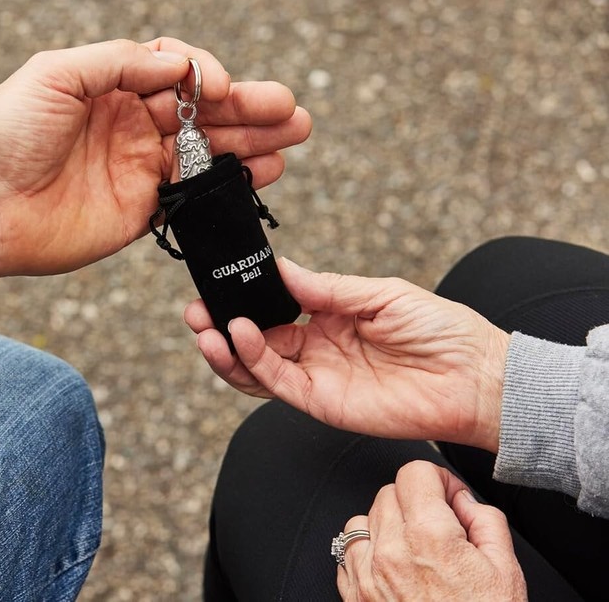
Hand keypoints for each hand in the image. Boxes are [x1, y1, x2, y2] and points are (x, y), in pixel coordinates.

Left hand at [0, 37, 310, 287]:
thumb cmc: (1, 133)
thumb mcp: (54, 74)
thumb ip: (118, 63)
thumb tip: (177, 65)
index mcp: (109, 86)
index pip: (175, 72)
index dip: (204, 77)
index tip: (218, 89)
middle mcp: (128, 124)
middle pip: (202, 111)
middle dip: (250, 107)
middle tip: (291, 110)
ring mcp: (136, 168)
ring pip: (208, 151)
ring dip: (252, 143)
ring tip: (292, 136)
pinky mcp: (138, 210)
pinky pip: (194, 195)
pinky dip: (230, 184)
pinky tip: (261, 174)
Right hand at [185, 258, 510, 451]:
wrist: (477, 378)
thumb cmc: (441, 331)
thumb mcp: (379, 294)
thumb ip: (325, 287)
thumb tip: (279, 268)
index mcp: (328, 318)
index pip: (272, 307)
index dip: (242, 298)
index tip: (217, 281)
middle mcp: (315, 348)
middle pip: (254, 338)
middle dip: (220, 324)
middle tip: (195, 311)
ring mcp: (316, 377)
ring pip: (256, 366)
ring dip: (227, 349)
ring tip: (206, 328)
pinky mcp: (323, 403)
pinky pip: (277, 384)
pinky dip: (253, 362)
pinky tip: (240, 337)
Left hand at [336, 461, 525, 600]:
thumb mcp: (505, 569)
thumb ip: (485, 520)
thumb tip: (463, 499)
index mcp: (430, 537)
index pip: (414, 472)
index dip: (436, 479)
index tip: (447, 497)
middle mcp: (391, 551)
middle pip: (388, 492)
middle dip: (415, 502)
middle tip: (438, 527)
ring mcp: (367, 575)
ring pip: (362, 520)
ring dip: (385, 526)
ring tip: (413, 550)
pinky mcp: (354, 596)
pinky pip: (347, 555)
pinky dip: (366, 555)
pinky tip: (394, 570)